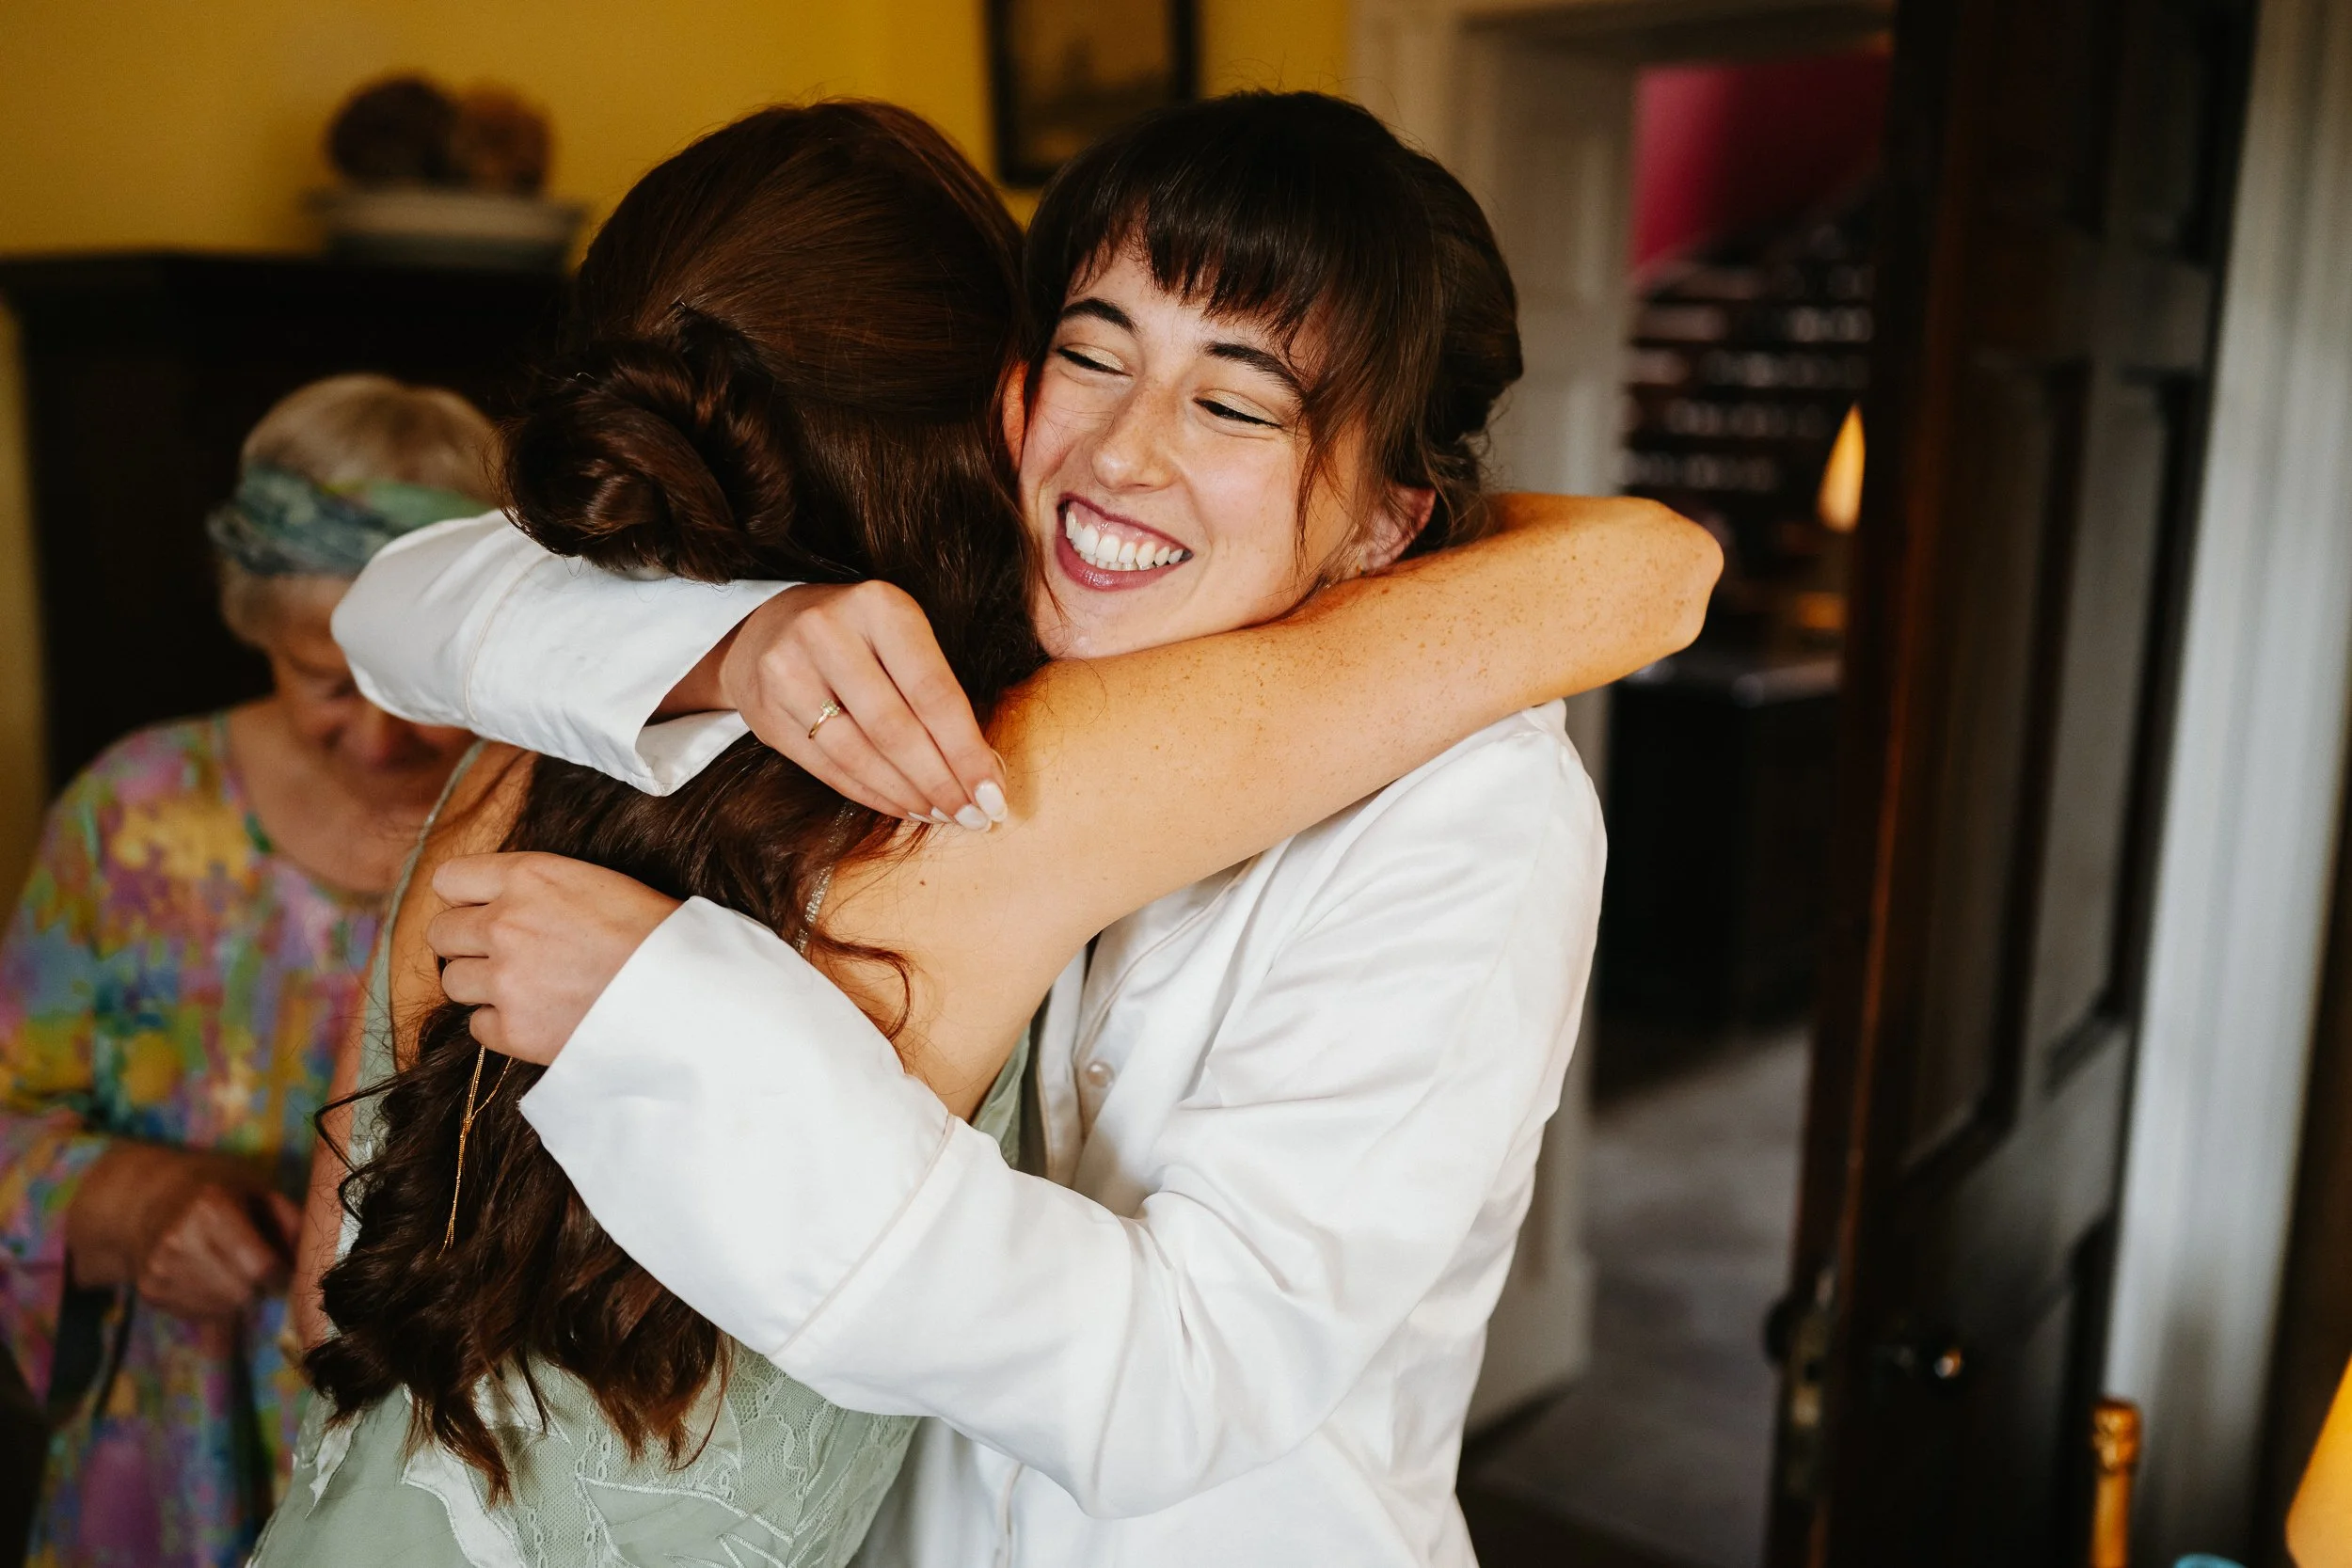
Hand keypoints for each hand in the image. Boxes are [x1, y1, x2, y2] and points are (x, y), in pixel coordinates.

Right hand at [67, 1144, 298, 1318]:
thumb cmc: (217, 1191)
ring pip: (224, 1310)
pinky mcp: (150, 1292)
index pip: (261, 1266)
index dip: (282, 1274)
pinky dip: (216, 1306)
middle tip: (259, 1268)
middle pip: (243, 1293)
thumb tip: (309, 1263)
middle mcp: (180, 1240)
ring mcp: (160, 1269)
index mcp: (212, 1208)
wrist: (148, 1199)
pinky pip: (200, 1317)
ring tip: (233, 1269)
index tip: (284, 1267)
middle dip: (261, 1287)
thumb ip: (292, 1223)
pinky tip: (211, 1279)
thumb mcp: (260, 1191)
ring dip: (239, 1298)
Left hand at [427, 852, 681, 1065]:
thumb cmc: (658, 934)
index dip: (463, 897)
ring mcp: (505, 979)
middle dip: (465, 944)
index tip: (481, 910)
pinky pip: (477, 1027)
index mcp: (529, 876)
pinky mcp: (513, 1030)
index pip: (449, 879)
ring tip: (523, 988)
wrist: (687, 995)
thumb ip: (539, 888)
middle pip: (440, 933)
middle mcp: (505, 923)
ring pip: (452, 981)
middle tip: (502, 955)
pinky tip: (539, 1017)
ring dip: (480, 986)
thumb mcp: (597, 882)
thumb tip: (503, 900)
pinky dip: (501, 1025)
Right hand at [716, 582, 1007, 829]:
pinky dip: (872, 796)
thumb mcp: (901, 638)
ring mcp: (788, 671)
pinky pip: (829, 769)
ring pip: (859, 755)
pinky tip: (904, 807)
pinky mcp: (766, 713)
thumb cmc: (861, 638)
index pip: (932, 692)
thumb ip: (938, 694)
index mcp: (879, 606)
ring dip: (908, 795)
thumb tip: (985, 772)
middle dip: (940, 783)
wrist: (769, 629)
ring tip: (942, 815)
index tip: (994, 795)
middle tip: (972, 817)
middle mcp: (827, 632)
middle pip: (895, 729)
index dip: (966, 751)